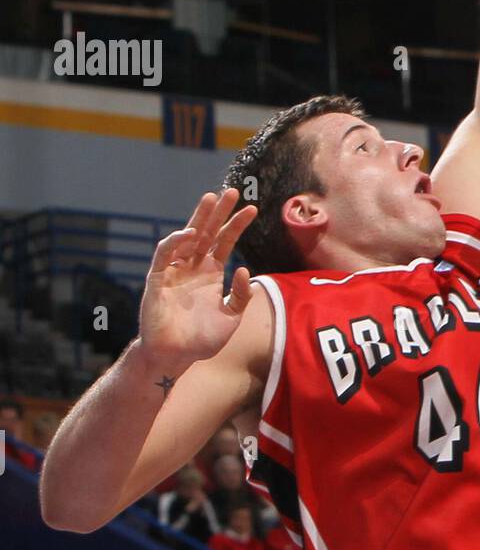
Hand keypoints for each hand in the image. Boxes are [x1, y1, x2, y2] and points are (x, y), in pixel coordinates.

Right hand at [137, 190, 255, 373]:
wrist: (176, 357)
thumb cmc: (203, 339)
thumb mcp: (231, 317)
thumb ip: (240, 295)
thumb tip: (245, 269)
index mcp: (210, 273)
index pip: (224, 242)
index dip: (237, 225)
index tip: (252, 209)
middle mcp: (193, 267)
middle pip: (207, 233)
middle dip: (218, 212)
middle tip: (230, 191)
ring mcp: (175, 271)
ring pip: (186, 237)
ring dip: (198, 218)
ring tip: (211, 199)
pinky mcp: (158, 279)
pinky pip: (165, 255)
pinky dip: (176, 242)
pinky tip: (191, 234)